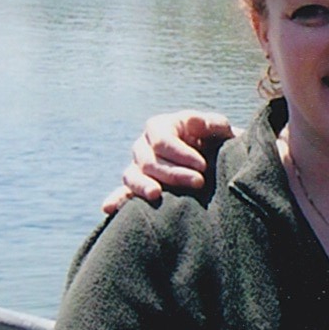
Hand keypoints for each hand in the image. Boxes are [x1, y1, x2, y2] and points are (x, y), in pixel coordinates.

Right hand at [100, 110, 234, 214]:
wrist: (218, 166)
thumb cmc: (219, 144)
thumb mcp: (220, 130)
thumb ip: (211, 123)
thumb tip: (193, 121)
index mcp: (162, 127)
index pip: (162, 139)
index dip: (181, 153)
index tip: (203, 165)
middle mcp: (145, 146)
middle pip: (148, 160)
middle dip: (174, 173)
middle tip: (199, 182)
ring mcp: (138, 168)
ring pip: (132, 176)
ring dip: (142, 186)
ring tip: (156, 195)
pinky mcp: (138, 188)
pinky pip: (123, 194)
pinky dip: (116, 200)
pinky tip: (109, 208)